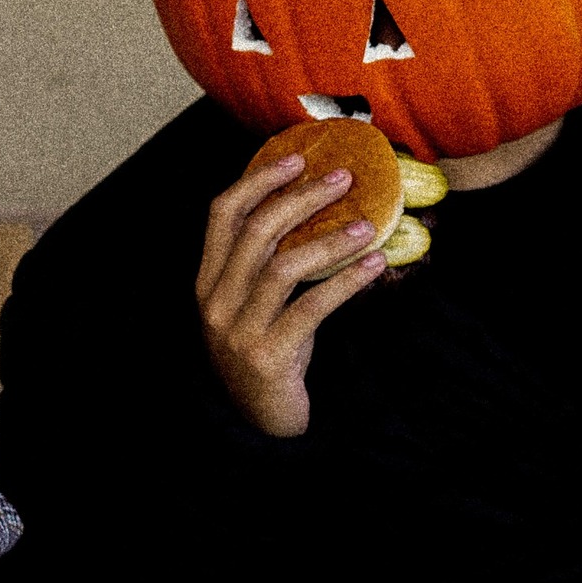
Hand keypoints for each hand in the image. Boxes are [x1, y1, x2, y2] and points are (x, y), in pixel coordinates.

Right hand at [197, 154, 386, 437]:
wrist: (260, 424)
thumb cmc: (268, 353)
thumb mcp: (255, 305)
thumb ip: (267, 263)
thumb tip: (317, 208)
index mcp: (207, 282)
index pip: (221, 215)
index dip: (258, 180)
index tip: (297, 159)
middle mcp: (215, 302)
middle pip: (256, 232)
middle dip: (302, 199)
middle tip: (345, 181)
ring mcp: (237, 331)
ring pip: (282, 267)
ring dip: (329, 240)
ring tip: (368, 225)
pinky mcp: (267, 356)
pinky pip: (310, 308)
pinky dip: (346, 282)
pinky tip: (374, 266)